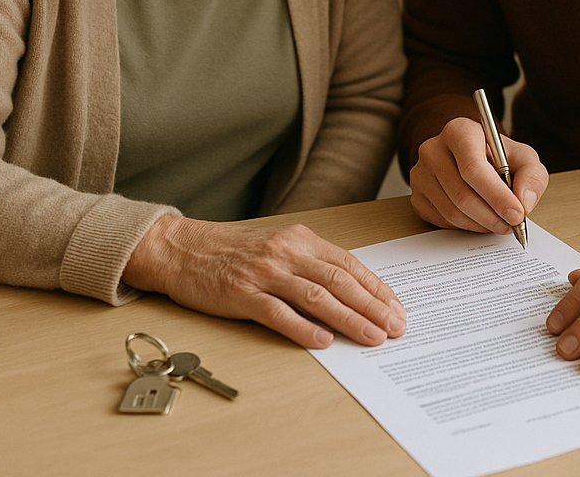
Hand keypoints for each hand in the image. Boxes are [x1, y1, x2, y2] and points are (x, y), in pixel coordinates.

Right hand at [123, 216, 406, 348]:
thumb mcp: (278, 244)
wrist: (183, 248)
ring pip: (317, 297)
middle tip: (396, 326)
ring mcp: (265, 272)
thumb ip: (310, 262)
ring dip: (349, 319)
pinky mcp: (242, 294)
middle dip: (373, 306)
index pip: (348, 264)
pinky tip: (323, 341)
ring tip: (372, 336)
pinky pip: (278, 313)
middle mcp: (287, 252)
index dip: (376, 287)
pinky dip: (304, 328)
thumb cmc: (233, 249)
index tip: (397, 306)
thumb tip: (350, 291)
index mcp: (300, 238)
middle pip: (340, 281)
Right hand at [409, 116, 547, 233]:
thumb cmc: (499, 157)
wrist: (476, 159)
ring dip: (481, 224)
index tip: (516, 213)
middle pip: (461, 193)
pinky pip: (442, 221)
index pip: (473, 168)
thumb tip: (524, 201)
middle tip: (512, 224)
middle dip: (491, 215)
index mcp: (458, 131)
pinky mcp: (417, 196)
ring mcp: (421, 174)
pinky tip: (480, 218)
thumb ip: (532, 175)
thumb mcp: (523, 157)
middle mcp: (433, 149)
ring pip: (452, 211)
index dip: (496, 195)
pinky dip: (466, 226)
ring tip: (499, 222)